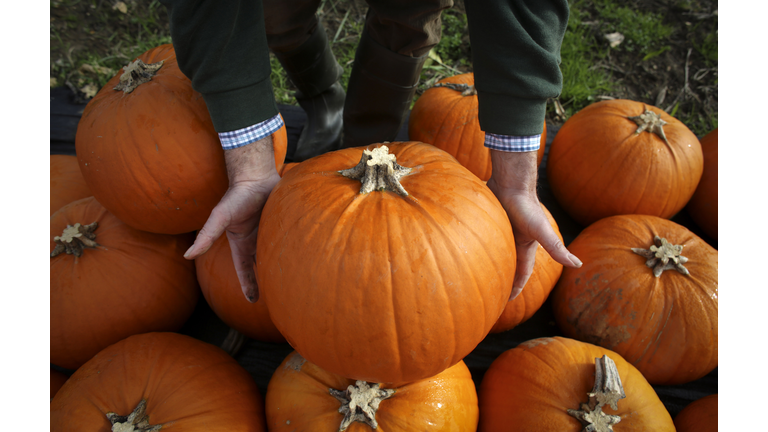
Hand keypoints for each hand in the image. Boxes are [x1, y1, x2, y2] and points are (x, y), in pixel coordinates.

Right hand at [183, 135, 280, 301]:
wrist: (256, 176)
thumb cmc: (236, 196)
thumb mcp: (219, 218)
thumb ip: (206, 236)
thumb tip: (187, 255)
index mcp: (241, 243)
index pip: (244, 270)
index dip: (248, 285)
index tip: (253, 301)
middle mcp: (255, 240)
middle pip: (261, 266)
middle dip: (266, 280)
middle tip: (278, 297)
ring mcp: (269, 233)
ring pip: (275, 255)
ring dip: (281, 266)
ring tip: (292, 283)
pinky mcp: (282, 225)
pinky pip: (288, 241)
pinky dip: (293, 250)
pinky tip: (303, 259)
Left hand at [486, 149, 581, 300]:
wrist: (510, 182)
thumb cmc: (526, 207)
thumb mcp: (541, 231)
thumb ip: (556, 248)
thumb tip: (578, 264)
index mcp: (526, 246)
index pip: (522, 272)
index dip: (517, 286)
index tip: (509, 299)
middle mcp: (514, 240)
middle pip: (508, 264)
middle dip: (503, 278)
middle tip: (491, 293)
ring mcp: (501, 231)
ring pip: (494, 252)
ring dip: (489, 263)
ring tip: (477, 276)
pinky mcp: (489, 222)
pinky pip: (483, 239)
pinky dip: (477, 247)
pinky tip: (466, 252)